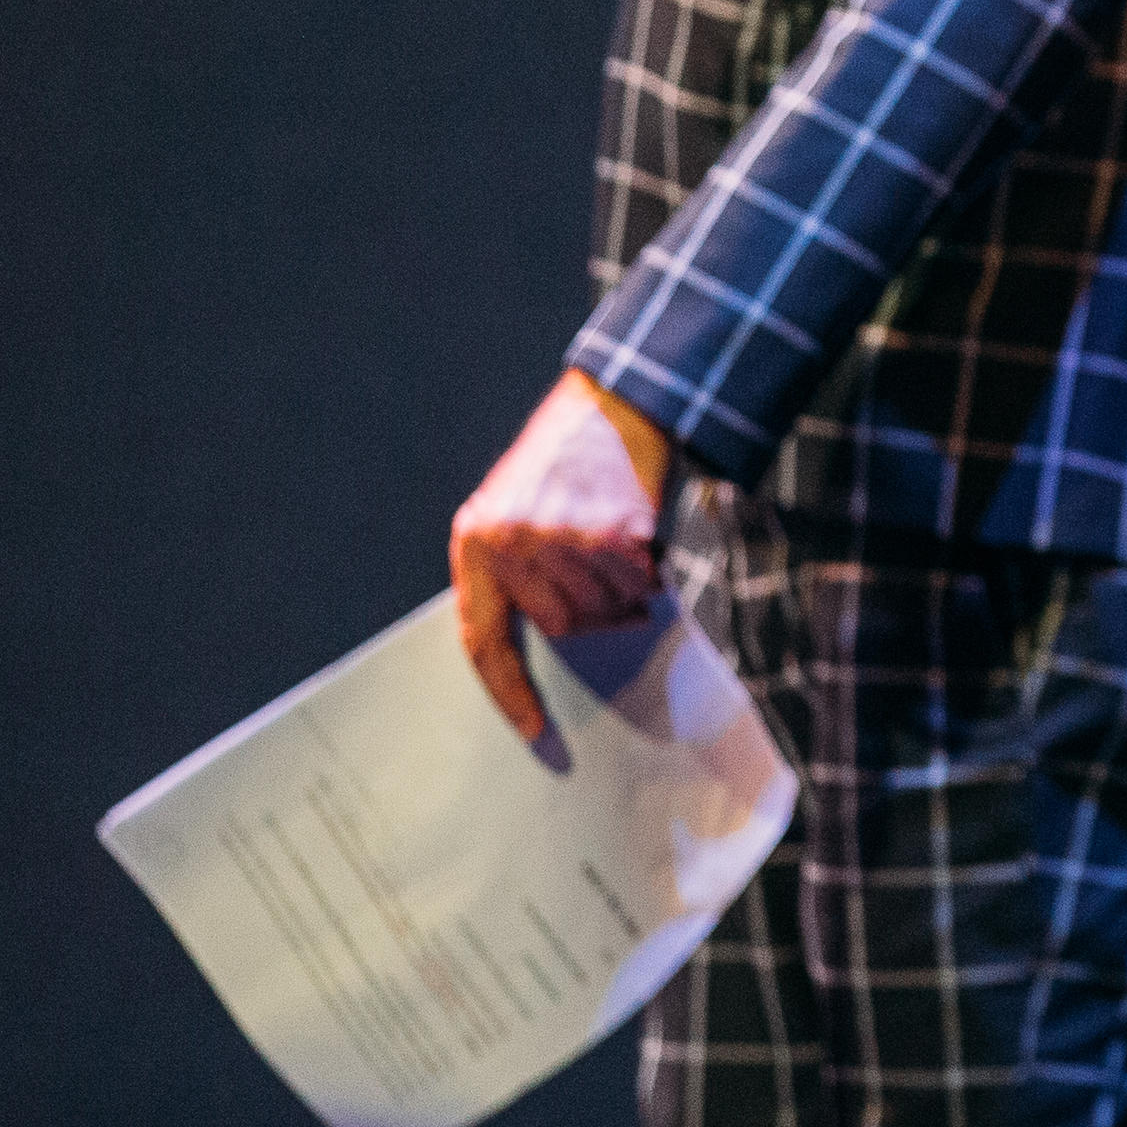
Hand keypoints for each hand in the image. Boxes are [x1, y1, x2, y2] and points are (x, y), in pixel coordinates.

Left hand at [446, 372, 671, 742]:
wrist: (619, 395)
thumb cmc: (569, 456)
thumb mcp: (516, 504)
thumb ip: (517, 567)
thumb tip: (553, 640)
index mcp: (476, 539)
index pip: (482, 639)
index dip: (508, 692)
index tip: (535, 730)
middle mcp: (510, 542)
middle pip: (560, 628)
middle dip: (592, 611)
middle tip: (610, 575)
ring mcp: (560, 538)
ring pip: (603, 611)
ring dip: (624, 592)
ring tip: (625, 546)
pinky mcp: (611, 533)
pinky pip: (638, 585)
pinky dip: (651, 571)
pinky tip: (644, 534)